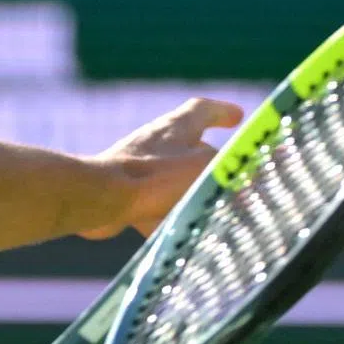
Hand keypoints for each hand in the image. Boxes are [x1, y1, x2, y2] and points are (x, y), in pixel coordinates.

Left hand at [79, 97, 243, 238]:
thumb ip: (228, 172)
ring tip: (208, 214)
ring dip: (188, 196)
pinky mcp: (122, 193)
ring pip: (170, 181)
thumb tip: (242, 182)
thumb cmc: (156, 177)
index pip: (202, 110)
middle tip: (230, 178)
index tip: (237, 115)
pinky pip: (150, 206)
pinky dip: (164, 218)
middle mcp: (154, 143)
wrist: (101, 198)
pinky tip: (176, 233)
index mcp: (176, 127)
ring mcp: (136, 167)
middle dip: (208, 163)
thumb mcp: (206, 169)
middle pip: (187, 147)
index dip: (221, 112)